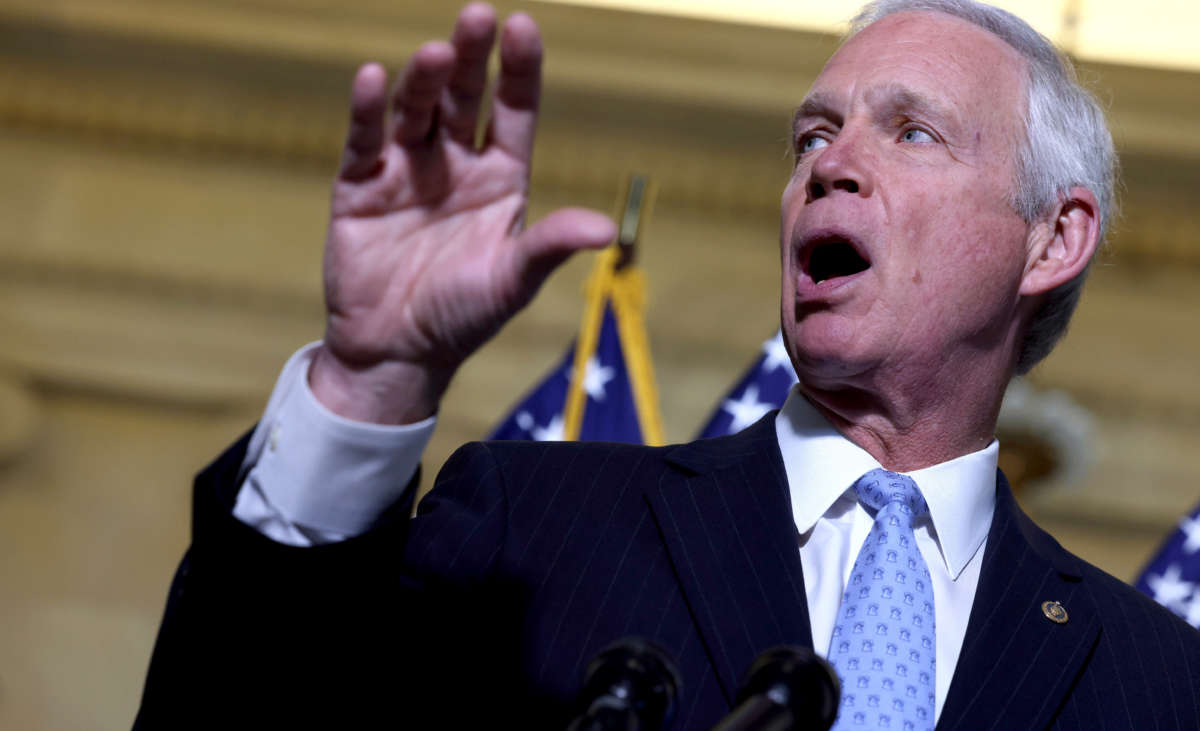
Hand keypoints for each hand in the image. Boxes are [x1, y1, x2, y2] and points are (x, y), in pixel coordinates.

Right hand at [310, 3, 615, 423]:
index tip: (523, 28)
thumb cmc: (464, 318)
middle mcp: (456, 165)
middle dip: (472, 59)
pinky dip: (368, 111)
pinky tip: (374, 78)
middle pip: (465, 98)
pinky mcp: (360, 187)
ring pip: (417, 111)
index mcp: (500, 179)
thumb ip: (550, 247)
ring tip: (437, 54)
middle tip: (478, 16)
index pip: (513, 111)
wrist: (398, 354)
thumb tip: (605, 230)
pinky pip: (365, 141)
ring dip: (425, 81)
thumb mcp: (513, 281)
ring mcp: (407, 171)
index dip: (518, 71)